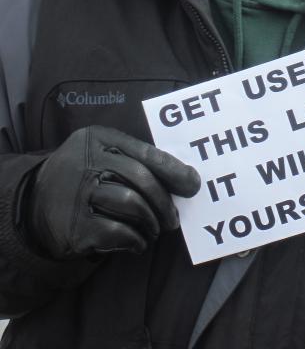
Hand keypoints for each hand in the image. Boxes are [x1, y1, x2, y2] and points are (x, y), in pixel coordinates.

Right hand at [26, 126, 200, 258]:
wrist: (35, 203)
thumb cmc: (85, 176)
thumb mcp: (101, 153)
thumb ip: (134, 159)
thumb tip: (181, 179)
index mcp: (98, 138)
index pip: (145, 152)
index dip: (173, 170)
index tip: (192, 184)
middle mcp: (87, 161)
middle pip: (141, 179)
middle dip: (164, 201)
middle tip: (174, 219)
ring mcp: (78, 193)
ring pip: (132, 204)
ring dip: (151, 221)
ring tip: (154, 229)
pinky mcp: (75, 225)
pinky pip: (118, 231)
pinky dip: (135, 238)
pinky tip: (137, 242)